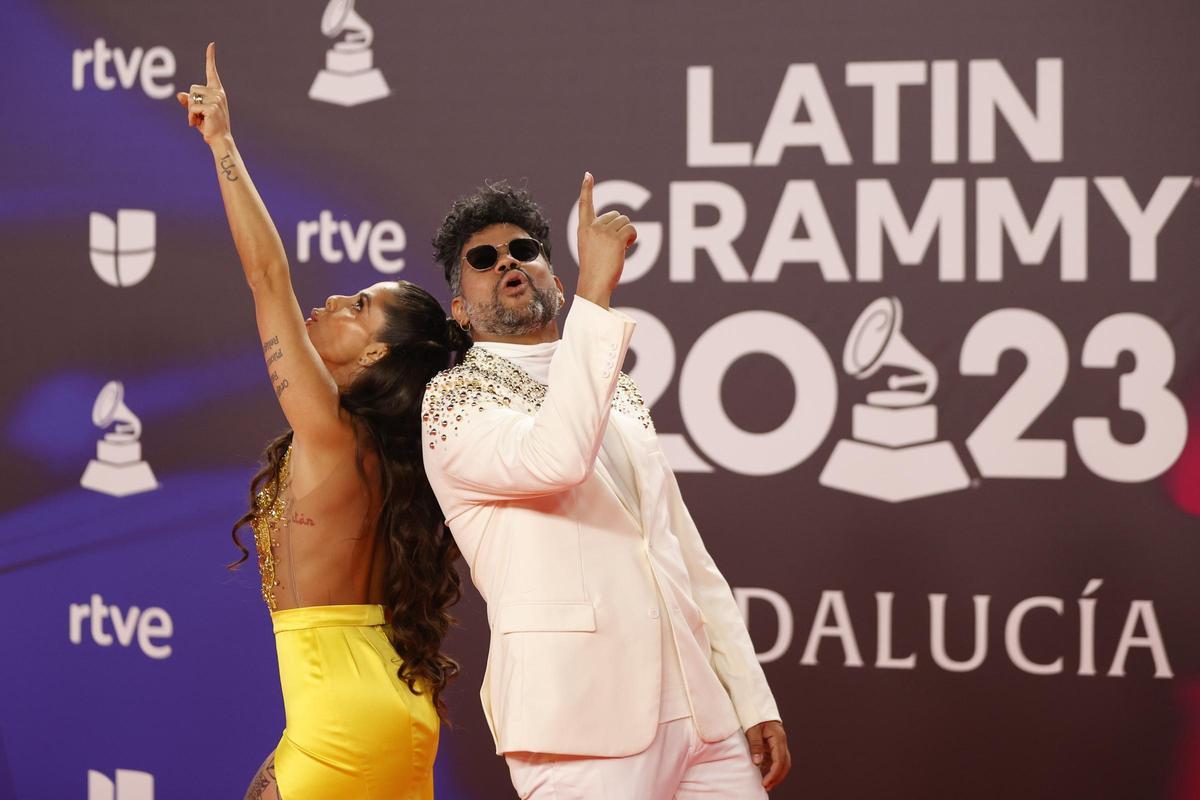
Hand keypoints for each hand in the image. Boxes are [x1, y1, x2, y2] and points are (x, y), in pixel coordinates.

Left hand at [175, 42, 229, 145]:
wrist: (220, 141)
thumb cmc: (209, 127)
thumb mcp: (197, 112)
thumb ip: (188, 102)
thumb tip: (178, 94)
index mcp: (217, 92)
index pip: (211, 72)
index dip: (210, 58)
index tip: (211, 45)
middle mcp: (218, 93)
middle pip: (193, 88)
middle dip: (190, 103)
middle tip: (198, 117)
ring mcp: (216, 100)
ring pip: (191, 98)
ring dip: (190, 111)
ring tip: (198, 121)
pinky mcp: (212, 108)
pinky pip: (192, 108)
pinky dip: (191, 117)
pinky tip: (198, 124)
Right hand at [574, 171, 635, 307]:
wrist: (594, 284)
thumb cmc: (595, 271)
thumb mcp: (592, 249)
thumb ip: (602, 235)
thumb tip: (626, 228)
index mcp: (583, 229)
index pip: (585, 204)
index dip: (586, 189)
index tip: (588, 175)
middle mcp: (592, 227)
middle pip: (615, 215)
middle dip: (620, 227)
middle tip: (615, 246)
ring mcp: (604, 232)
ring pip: (625, 222)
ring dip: (628, 233)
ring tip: (620, 249)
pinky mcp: (615, 238)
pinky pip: (631, 229)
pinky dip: (633, 237)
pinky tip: (628, 247)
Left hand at [745, 720, 790, 790]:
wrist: (756, 705)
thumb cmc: (754, 716)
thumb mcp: (753, 729)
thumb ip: (755, 745)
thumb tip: (758, 763)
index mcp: (778, 738)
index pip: (779, 761)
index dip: (773, 774)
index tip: (765, 783)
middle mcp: (782, 742)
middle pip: (785, 764)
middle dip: (777, 777)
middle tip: (766, 787)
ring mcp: (779, 744)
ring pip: (783, 763)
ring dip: (776, 774)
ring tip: (766, 783)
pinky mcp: (775, 745)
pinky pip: (777, 759)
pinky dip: (773, 768)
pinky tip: (764, 773)